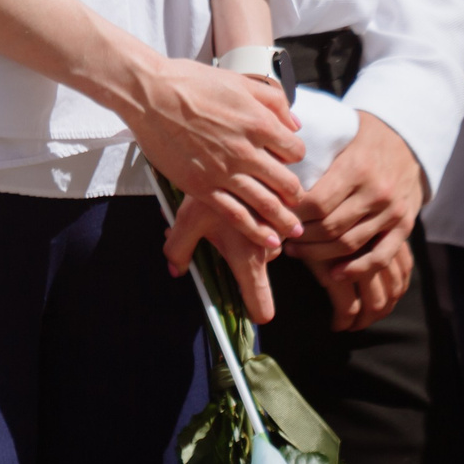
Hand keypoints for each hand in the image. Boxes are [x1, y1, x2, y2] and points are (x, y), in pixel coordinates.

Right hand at [124, 59, 305, 249]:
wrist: (149, 94)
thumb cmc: (190, 82)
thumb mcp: (238, 81)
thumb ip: (272, 101)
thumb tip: (294, 125)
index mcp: (259, 123)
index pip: (295, 151)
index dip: (294, 157)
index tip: (286, 161)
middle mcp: (247, 150)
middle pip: (286, 182)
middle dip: (295, 195)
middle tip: (298, 203)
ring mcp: (224, 171)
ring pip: (266, 203)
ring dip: (284, 220)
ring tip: (293, 230)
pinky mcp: (201, 186)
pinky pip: (235, 214)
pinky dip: (255, 231)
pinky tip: (268, 241)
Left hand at [162, 193, 278, 323]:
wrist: (239, 149)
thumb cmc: (212, 188)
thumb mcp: (188, 220)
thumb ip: (180, 250)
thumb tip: (176, 271)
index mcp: (247, 258)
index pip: (260, 303)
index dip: (254, 311)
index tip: (247, 314)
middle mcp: (271, 248)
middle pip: (257, 270)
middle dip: (236, 258)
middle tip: (211, 235)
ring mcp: (283, 229)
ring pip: (265, 244)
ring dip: (247, 234)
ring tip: (220, 212)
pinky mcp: (288, 210)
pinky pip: (273, 222)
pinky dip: (259, 215)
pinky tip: (239, 197)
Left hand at [288, 111, 424, 331]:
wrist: (409, 138)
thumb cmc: (361, 137)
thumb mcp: (338, 137)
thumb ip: (312, 156)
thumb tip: (272, 171)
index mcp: (356, 168)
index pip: (316, 203)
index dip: (292, 215)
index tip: (274, 216)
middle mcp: (377, 192)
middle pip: (329, 227)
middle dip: (300, 236)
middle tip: (279, 236)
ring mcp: (392, 212)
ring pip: (349, 244)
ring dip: (318, 254)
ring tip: (295, 251)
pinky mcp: (405, 226)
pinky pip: (380, 256)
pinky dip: (356, 269)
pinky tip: (333, 275)